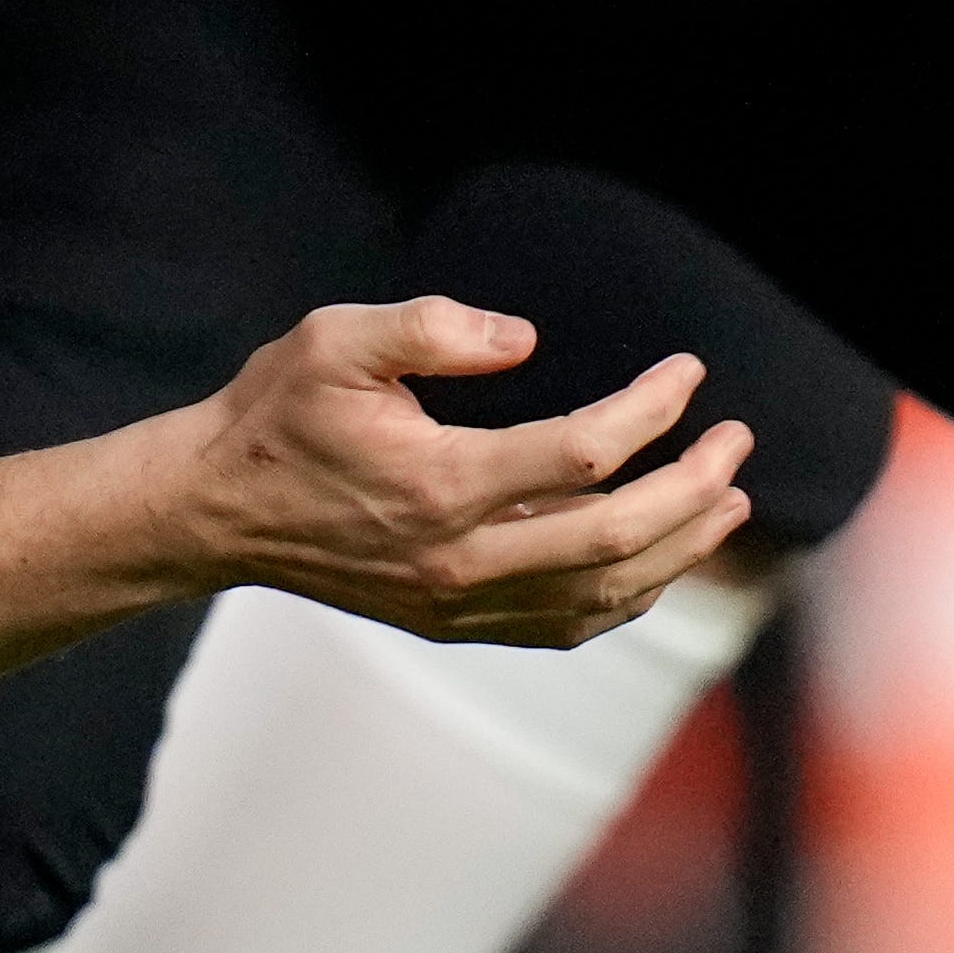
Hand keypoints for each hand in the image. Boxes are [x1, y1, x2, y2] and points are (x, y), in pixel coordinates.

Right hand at [158, 296, 754, 645]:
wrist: (217, 511)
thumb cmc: (278, 414)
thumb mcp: (336, 340)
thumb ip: (433, 327)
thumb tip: (525, 339)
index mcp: (438, 483)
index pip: (584, 452)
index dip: (652, 409)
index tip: (688, 372)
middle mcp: (457, 558)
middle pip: (614, 537)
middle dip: (693, 487)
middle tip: (736, 440)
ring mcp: (458, 602)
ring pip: (602, 595)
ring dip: (680, 550)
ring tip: (728, 502)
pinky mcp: (453, 623)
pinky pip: (566, 626)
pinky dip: (628, 598)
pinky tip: (661, 561)